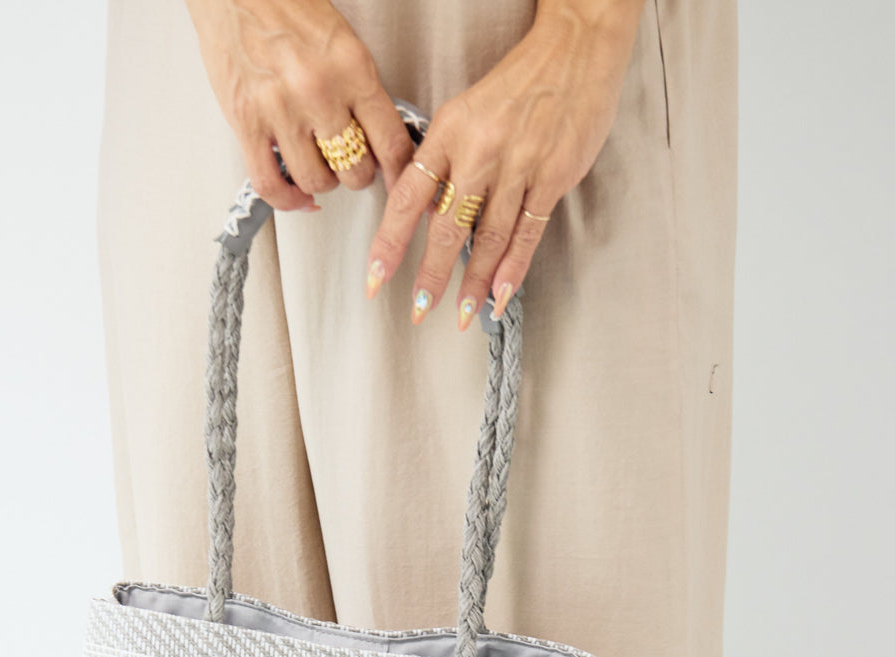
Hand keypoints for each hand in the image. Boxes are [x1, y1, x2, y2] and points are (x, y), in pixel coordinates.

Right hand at [186, 0, 412, 211]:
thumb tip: (377, 139)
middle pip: (356, 170)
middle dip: (356, 173)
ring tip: (318, 163)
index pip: (391, 142)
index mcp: (352, 68)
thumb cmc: (286, 7)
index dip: (398, 171)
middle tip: (350, 162)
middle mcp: (320, 92)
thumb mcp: (342, 42)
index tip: (396, 180)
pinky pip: (271, 185)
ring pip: (317, 182)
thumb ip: (360, 90)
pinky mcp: (247, 124)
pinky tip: (295, 194)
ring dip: (321, 182)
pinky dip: (287, 200)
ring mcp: (282, 111)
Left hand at [364, 0, 645, 325]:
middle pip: (446, 228)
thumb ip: (446, 160)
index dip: (390, 243)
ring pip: (488, 238)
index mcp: (449, 133)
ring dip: (474, 283)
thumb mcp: (466, 111)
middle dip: (430, 276)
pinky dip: (513, 268)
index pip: (408, 198)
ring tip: (463, 313)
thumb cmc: (520, 82)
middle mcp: (479, 151)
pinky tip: (501, 294)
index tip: (376, 277)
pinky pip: (527, 233)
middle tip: (420, 309)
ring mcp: (518, 166)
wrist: (575, 49)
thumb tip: (426, 209)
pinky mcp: (552, 176)